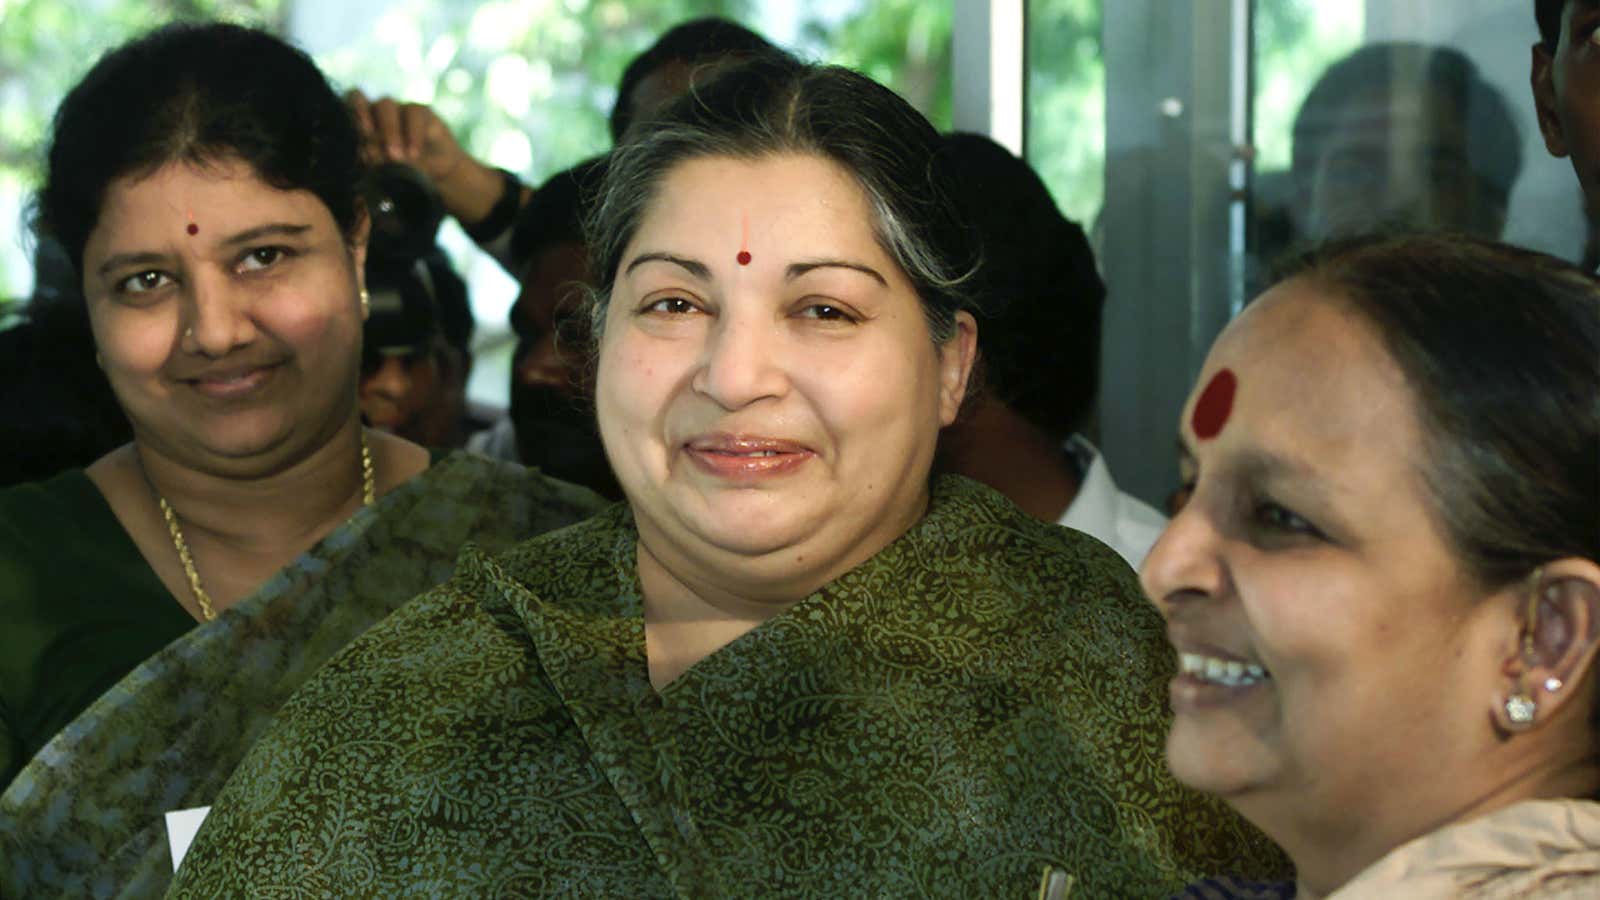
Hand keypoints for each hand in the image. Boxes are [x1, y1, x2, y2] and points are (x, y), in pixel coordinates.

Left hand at [346, 89, 508, 227]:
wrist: (438, 179)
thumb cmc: (402, 178)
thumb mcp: (383, 176)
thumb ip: (370, 167)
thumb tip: (359, 166)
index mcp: (357, 127)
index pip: (343, 109)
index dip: (344, 116)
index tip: (351, 137)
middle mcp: (373, 113)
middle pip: (359, 100)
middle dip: (362, 121)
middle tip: (370, 147)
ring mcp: (396, 109)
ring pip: (385, 105)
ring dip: (388, 130)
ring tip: (396, 158)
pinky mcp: (419, 111)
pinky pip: (413, 112)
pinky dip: (413, 133)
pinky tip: (414, 154)